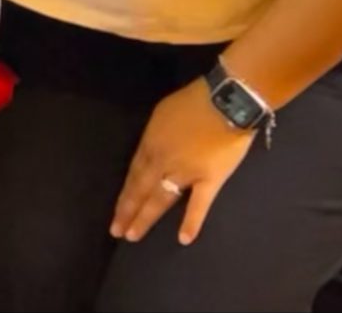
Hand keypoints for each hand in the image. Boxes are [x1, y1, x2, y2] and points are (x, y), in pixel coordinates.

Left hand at [112, 78, 256, 244]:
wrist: (226, 101)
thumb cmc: (194, 102)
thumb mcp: (162, 114)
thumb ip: (155, 136)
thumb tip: (151, 152)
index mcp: (150, 143)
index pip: (133, 174)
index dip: (125, 195)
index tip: (117, 211)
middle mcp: (162, 161)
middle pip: (140, 189)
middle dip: (128, 211)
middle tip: (116, 231)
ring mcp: (184, 172)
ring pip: (160, 199)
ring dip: (146, 218)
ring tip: (133, 236)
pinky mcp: (209, 179)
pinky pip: (199, 204)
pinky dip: (191, 222)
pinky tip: (183, 239)